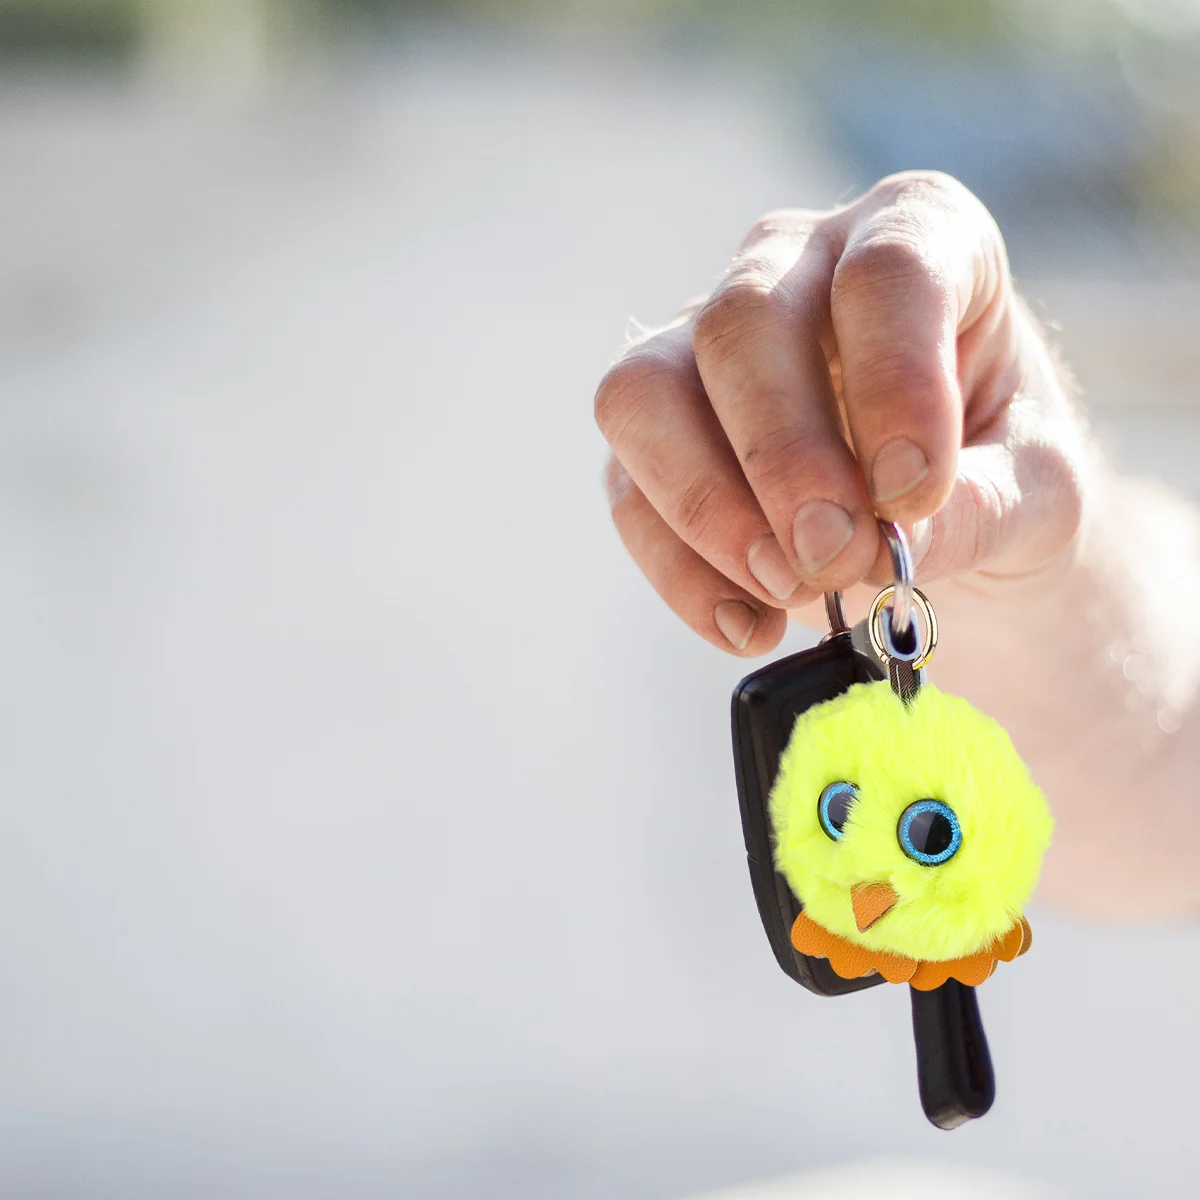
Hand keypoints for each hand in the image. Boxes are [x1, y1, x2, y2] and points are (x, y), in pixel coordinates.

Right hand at [595, 172, 1087, 654]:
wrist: (940, 517)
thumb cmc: (999, 474)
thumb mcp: (1037, 493)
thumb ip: (981, 508)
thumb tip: (881, 545)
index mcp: (916, 234)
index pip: (885, 272)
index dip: (895, 384)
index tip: (915, 495)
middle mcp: (793, 265)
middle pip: (742, 323)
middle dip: (785, 457)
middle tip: (837, 559)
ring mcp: (703, 343)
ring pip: (643, 392)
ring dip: (707, 507)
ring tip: (788, 590)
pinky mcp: (656, 432)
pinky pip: (626, 490)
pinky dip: (681, 572)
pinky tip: (752, 624)